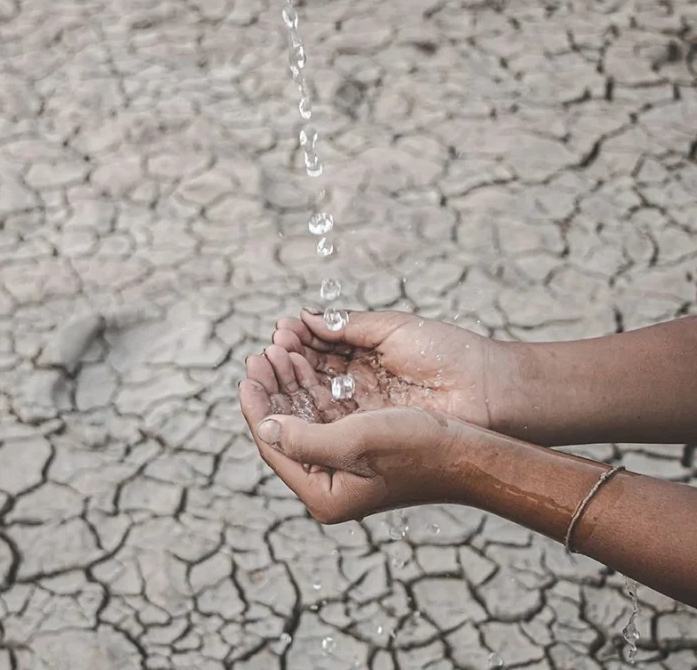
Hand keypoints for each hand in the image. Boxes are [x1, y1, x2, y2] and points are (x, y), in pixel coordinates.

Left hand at [238, 375, 467, 522]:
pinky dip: (311, 387)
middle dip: (272, 389)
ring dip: (290, 382)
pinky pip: (322, 413)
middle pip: (283, 429)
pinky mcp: (356, 447)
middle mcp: (328, 484)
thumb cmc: (417, 446)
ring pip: (301, 416)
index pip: (273, 446)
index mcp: (323, 494)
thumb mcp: (353, 440)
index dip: (256, 408)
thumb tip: (262, 428)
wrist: (468, 450)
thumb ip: (302, 438)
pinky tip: (303, 361)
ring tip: (277, 351)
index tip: (246, 375)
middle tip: (259, 355)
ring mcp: (341, 466)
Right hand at [270, 309, 515, 431]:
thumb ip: (346, 325)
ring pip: (312, 400)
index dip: (297, 343)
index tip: (277, 333)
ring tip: (270, 364)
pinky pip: (324, 424)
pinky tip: (287, 391)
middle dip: (285, 365)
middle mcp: (358, 389)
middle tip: (266, 352)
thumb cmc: (447, 355)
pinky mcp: (366, 436)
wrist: (488, 390)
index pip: (319, 352)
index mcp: (365, 360)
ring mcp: (361, 414)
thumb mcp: (392, 330)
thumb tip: (303, 318)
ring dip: (288, 384)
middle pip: (309, 378)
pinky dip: (302, 409)